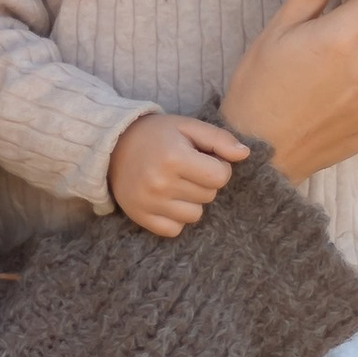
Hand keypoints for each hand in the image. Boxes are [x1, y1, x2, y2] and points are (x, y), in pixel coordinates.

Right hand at [110, 108, 249, 237]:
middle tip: (185, 168)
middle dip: (204, 182)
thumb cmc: (157, 134)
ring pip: (195, 215)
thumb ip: (219, 139)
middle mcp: (160, 183)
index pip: (220, 176)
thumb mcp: (188, 126)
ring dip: (191, 201)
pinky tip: (166, 199)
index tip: (203, 158)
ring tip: (175, 183)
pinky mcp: (141, 217)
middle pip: (209, 195)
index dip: (218, 166)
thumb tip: (244, 154)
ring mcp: (149, 203)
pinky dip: (175, 217)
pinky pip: (175, 229)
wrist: (113, 146)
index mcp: (174, 157)